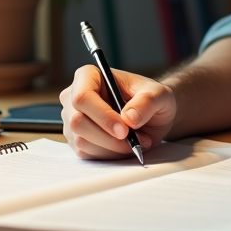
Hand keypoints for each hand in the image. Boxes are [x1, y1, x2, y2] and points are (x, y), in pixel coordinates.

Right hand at [60, 64, 176, 159]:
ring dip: (112, 148)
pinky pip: (86, 153)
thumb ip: (147, 102)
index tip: (125, 130)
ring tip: (136, 141)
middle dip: (108, 137)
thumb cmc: (151, 98)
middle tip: (135, 141)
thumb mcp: (159, 95)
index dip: (102, 116)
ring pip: (81, 141)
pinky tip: (125, 146)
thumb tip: (129, 118)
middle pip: (77, 122)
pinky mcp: (76, 139)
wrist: (151, 116)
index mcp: (89, 76)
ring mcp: (72, 119)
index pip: (82, 97)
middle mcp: (73, 96)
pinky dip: (109, 155)